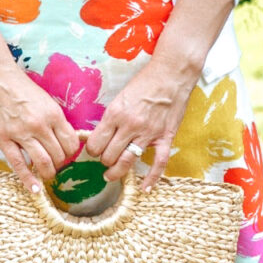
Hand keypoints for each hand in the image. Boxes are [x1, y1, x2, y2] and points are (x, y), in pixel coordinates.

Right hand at [0, 11, 80, 193]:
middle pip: (59, 156)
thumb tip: (68, 141)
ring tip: (47, 174)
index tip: (67, 154)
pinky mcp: (4, 140)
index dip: (71, 153)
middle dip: (60, 164)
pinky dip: (29, 180)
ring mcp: (21, 134)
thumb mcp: (46, 100)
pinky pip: (19, 165)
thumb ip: (56, 121)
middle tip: (56, 164)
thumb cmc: (22, 88)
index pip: (71, 143)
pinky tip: (35, 189)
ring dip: (49, 173)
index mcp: (53, 114)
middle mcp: (39, 125)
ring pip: (43, 163)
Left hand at [83, 56, 200, 192]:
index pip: (96, 143)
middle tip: (104, 159)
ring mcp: (148, 134)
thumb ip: (110, 118)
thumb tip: (99, 136)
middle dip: (103, 160)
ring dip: (116, 172)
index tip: (94, 150)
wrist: (171, 74)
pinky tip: (145, 188)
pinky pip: (158, 163)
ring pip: (127, 162)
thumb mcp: (120, 97)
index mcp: (115, 114)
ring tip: (111, 175)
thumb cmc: (144, 83)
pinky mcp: (165, 138)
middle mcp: (129, 126)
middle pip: (108, 156)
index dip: (92, 150)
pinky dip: (151, 178)